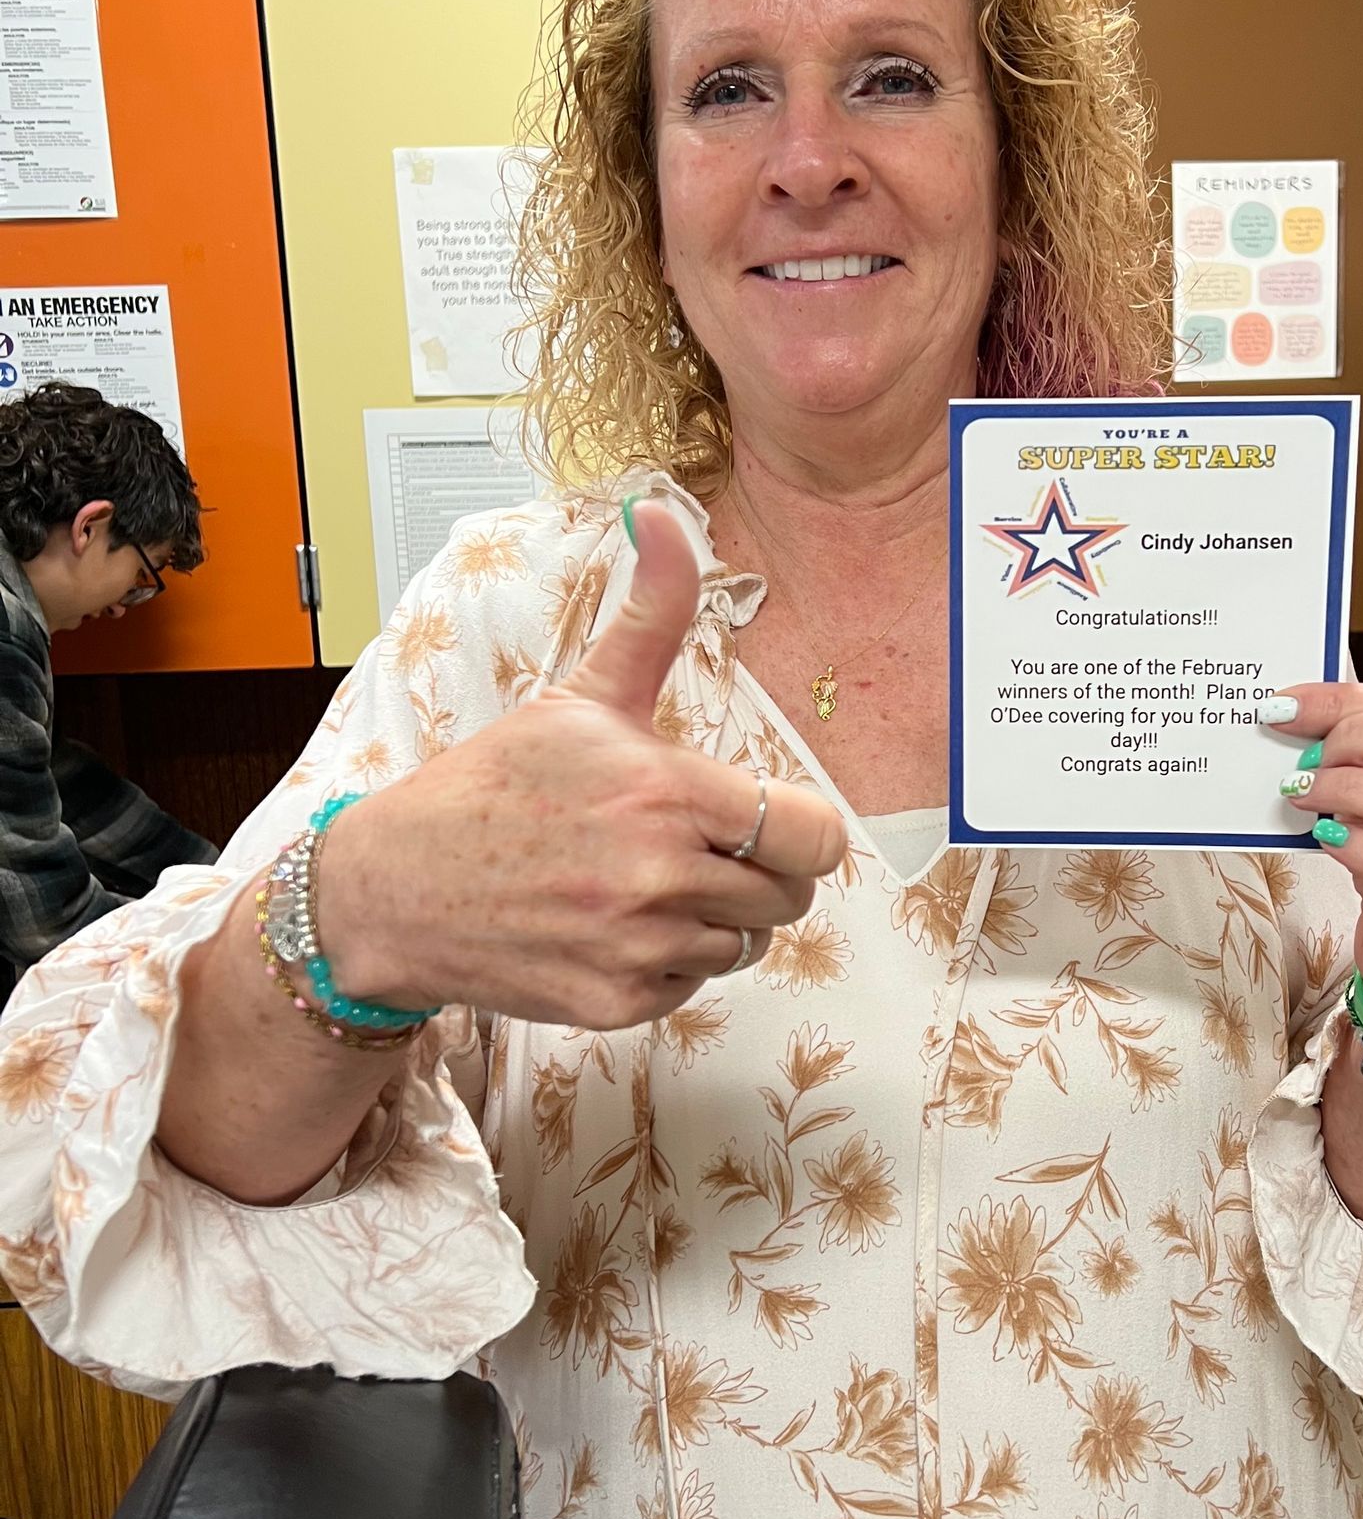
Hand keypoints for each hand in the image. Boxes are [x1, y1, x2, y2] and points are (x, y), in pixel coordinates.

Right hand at [319, 503, 846, 1028]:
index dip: (801, 829)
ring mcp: (637, 947)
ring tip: (646, 883)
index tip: (770, 820)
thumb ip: (651, 612)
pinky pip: (693, 987)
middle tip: (700, 849)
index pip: (810, 834)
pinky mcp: (616, 1004)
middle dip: (760, 873)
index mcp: (662, 792)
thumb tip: (667, 514)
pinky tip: (614, 927)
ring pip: (744, 944)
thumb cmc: (493, 788)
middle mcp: (656, 875)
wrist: (395, 890)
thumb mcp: (580, 696)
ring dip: (715, 919)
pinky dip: (668, 963)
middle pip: (788, 896)